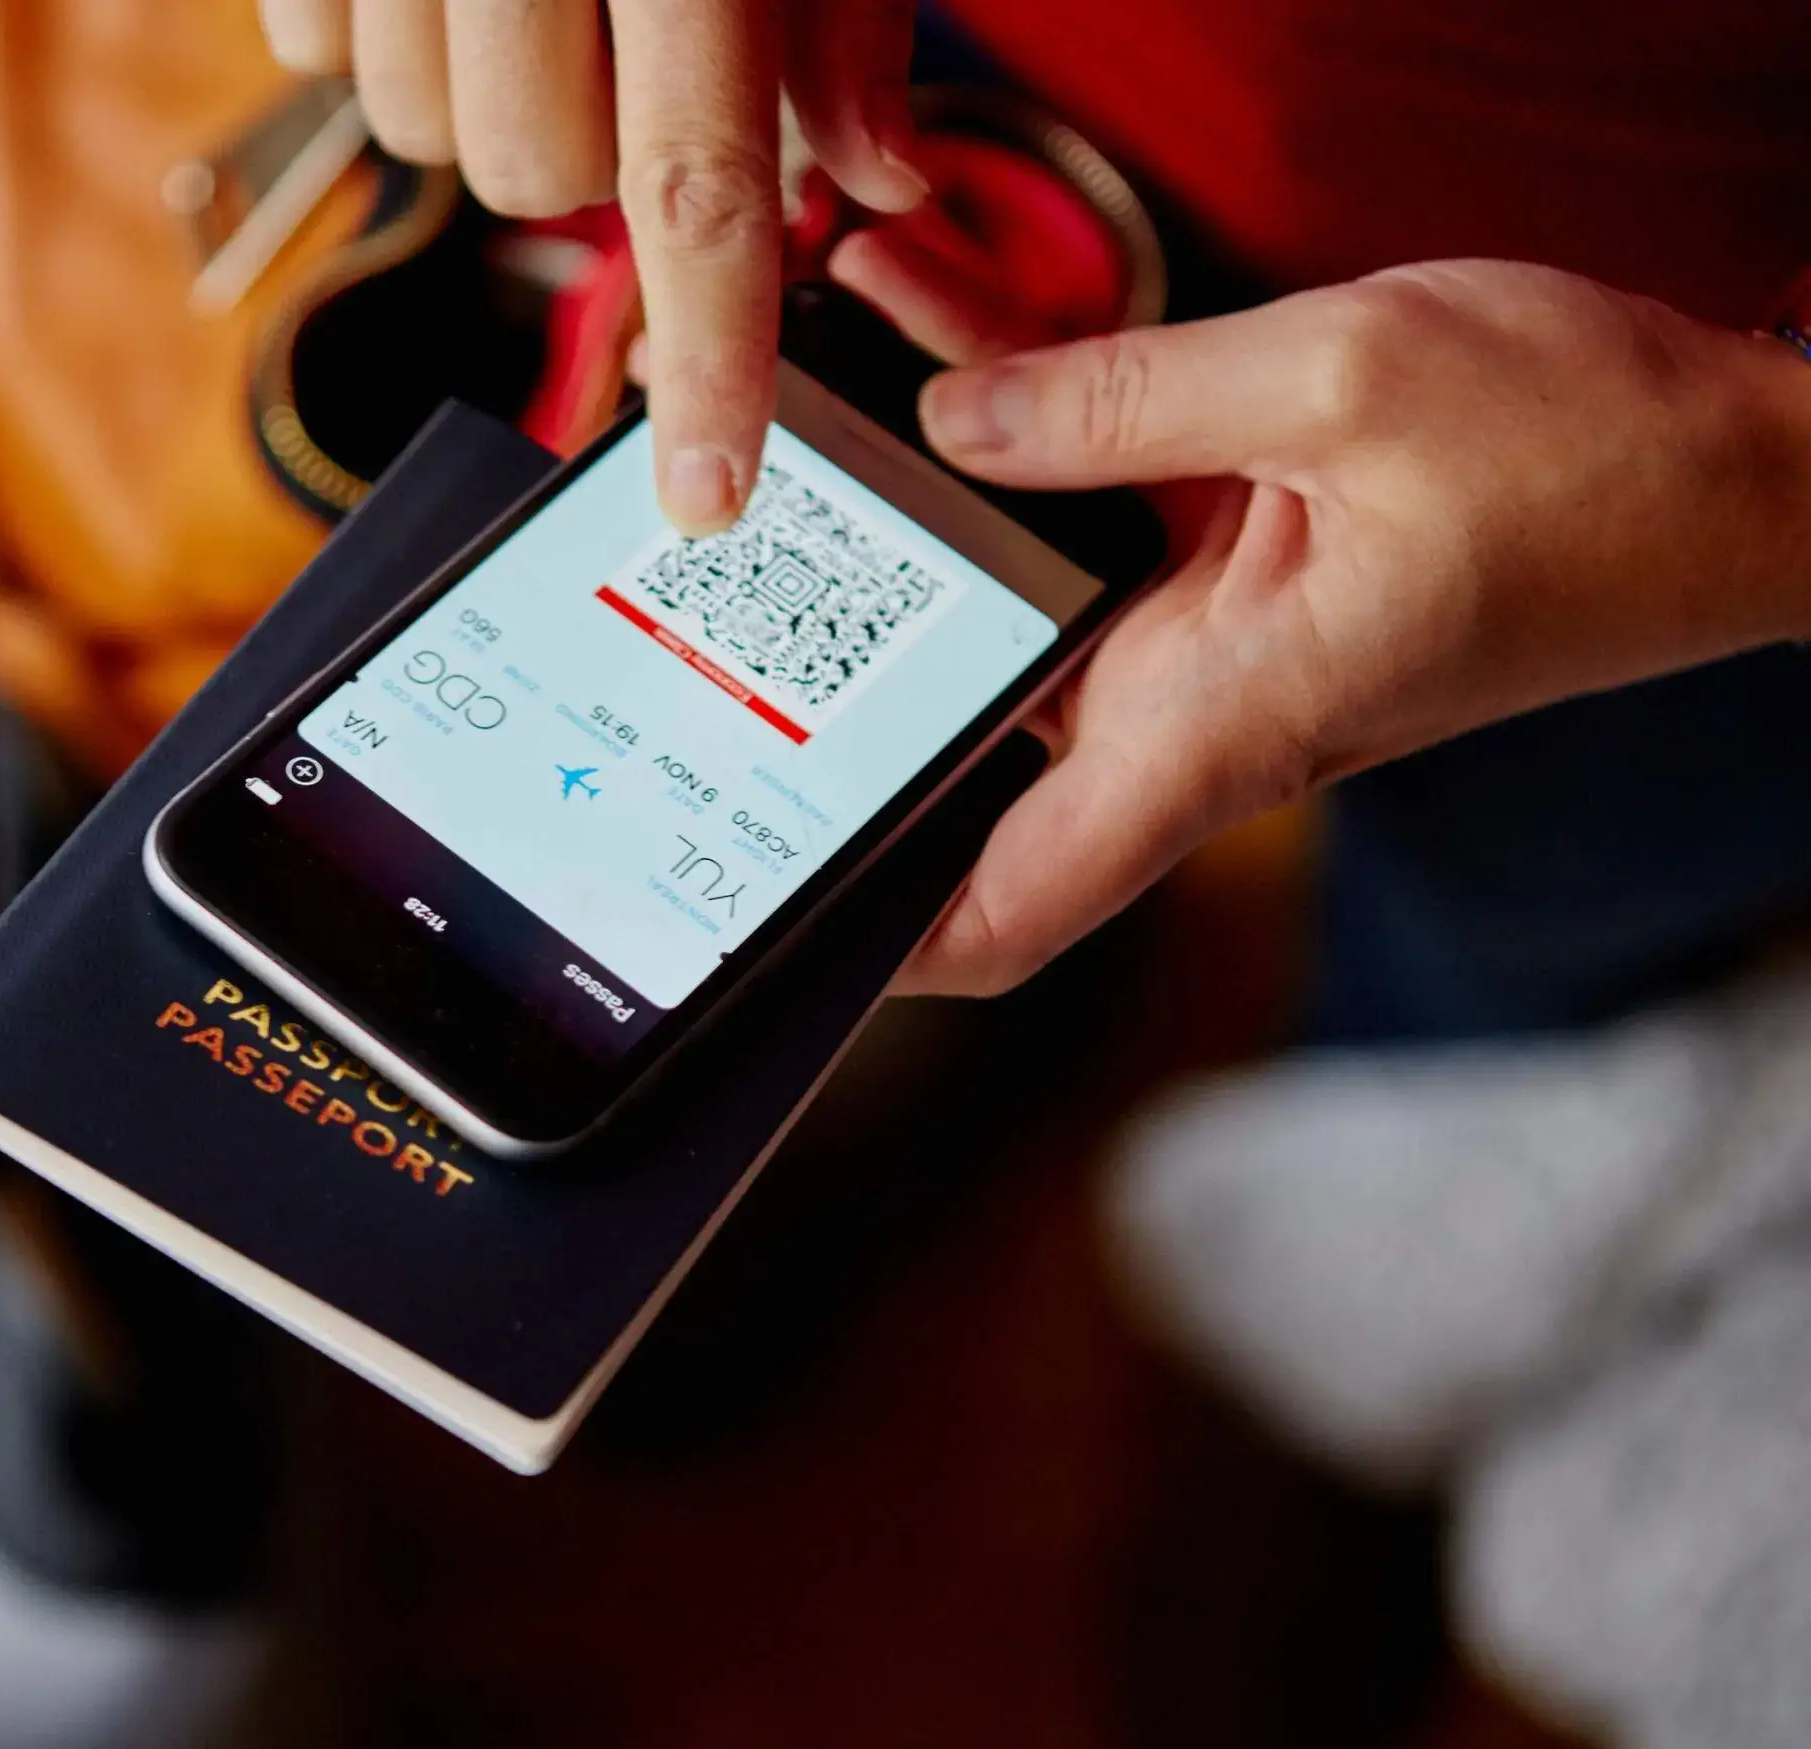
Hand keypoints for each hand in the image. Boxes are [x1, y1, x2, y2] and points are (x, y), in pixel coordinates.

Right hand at [257, 0, 927, 533]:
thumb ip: (835, 9)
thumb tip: (869, 175)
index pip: (694, 183)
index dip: (712, 354)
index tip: (709, 495)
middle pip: (536, 176)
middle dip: (589, 146)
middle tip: (611, 40)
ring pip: (421, 136)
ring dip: (478, 91)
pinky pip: (319, 54)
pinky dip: (379, 28)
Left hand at [854, 257, 1810, 994]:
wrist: (1736, 464)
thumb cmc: (1593, 458)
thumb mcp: (1345, 382)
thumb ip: (1125, 402)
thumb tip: (955, 422)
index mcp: (1213, 728)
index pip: (1010, 906)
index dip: (879, 945)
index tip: (768, 916)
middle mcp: (1190, 714)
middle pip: (964, 745)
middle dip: (838, 661)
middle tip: (718, 566)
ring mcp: (1206, 650)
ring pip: (1008, 608)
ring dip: (913, 515)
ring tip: (800, 393)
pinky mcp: (1228, 579)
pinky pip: (1082, 525)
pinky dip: (1009, 443)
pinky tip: (931, 337)